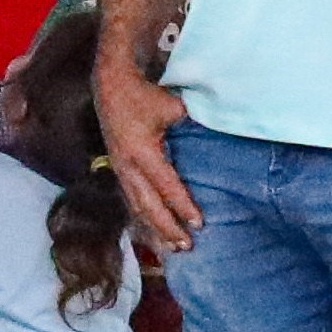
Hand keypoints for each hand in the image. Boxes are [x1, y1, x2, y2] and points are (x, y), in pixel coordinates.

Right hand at [100, 64, 199, 250]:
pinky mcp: (117, 167)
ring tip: (171, 248)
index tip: (199, 224)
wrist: (110, 84)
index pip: (166, 186)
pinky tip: (152, 230)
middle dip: (167, 228)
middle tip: (186, 246)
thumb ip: (193, 124)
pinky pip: (130, 199)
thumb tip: (222, 133)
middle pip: (148, 205)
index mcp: (142, 152)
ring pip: (136, 206)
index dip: (183, 206)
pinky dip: (142, 217)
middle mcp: (128, 166)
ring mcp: (119, 168)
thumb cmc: (144, 94)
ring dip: (154, 228)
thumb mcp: (172, 107)